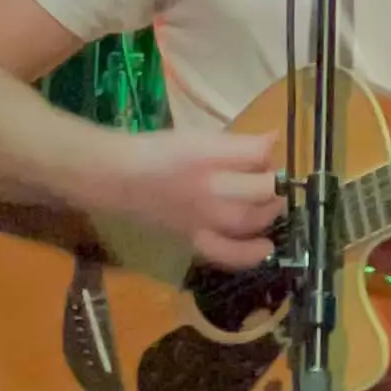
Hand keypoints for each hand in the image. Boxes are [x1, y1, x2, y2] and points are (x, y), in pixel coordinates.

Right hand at [108, 127, 281, 270]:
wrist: (116, 178)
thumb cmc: (155, 151)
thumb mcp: (197, 136)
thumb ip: (236, 142)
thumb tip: (272, 141)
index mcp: (207, 154)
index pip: (256, 152)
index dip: (269, 148)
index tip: (267, 147)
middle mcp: (209, 188)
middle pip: (261, 188)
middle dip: (274, 181)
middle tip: (268, 176)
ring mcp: (203, 218)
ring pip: (251, 219)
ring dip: (269, 210)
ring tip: (269, 202)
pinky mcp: (194, 239)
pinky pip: (227, 253)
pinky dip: (250, 254)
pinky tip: (265, 248)